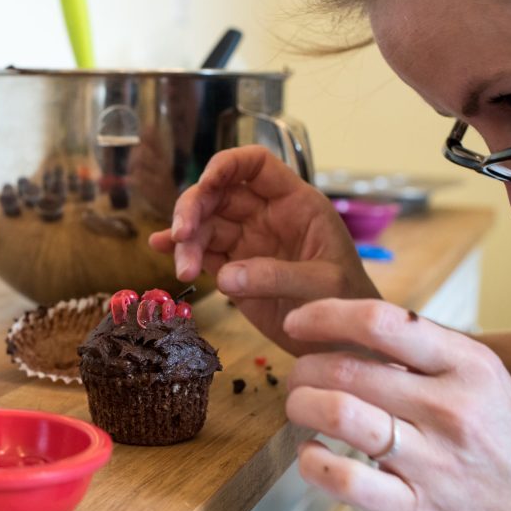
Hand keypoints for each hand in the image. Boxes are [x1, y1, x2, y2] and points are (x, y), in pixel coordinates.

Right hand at [148, 145, 377, 352]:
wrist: (344, 345)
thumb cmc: (348, 304)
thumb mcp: (324, 286)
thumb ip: (278, 276)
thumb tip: (226, 277)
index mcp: (295, 204)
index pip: (257, 165)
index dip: (228, 165)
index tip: (207, 182)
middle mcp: (267, 216)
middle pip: (220, 193)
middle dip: (195, 207)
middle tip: (182, 236)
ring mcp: (248, 242)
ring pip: (206, 225)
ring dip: (187, 241)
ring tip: (184, 270)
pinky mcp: (234, 270)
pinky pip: (203, 253)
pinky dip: (182, 251)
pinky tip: (161, 250)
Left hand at [285, 298, 510, 510]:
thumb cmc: (508, 447)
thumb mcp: (484, 381)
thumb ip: (424, 352)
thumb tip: (349, 327)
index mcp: (468, 367)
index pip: (381, 321)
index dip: (325, 316)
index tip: (298, 322)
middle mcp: (450, 409)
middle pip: (346, 368)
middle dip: (304, 369)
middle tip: (299, 376)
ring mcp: (432, 462)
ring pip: (337, 413)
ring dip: (301, 406)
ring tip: (301, 408)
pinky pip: (340, 477)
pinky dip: (311, 461)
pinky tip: (314, 454)